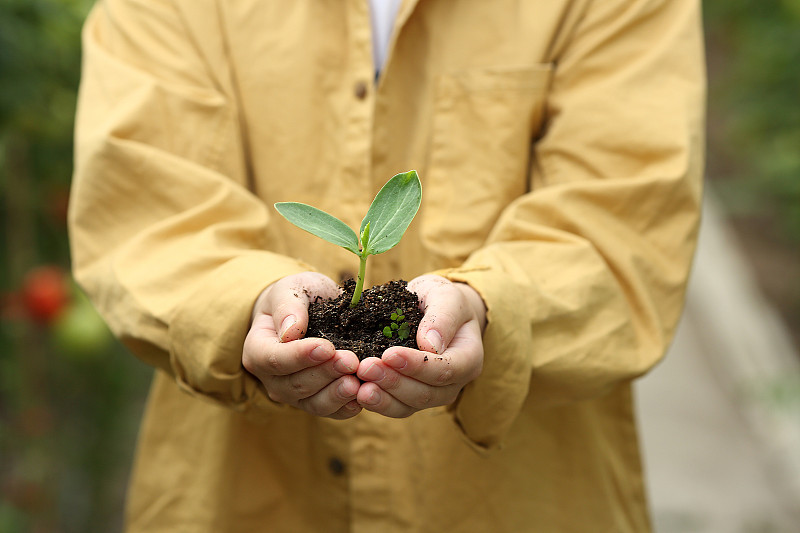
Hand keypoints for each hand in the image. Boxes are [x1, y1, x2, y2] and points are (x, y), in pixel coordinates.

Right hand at [242, 272, 361, 419]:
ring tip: (357, 383)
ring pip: (313, 403)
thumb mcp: (291, 289)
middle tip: (351, 361)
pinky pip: (331, 412)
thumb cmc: (297, 298)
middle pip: (296, 384)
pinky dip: (346, 407)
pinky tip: (362, 397)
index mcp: (257, 350)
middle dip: (325, 373)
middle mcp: (272, 379)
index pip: (274, 359)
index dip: (300, 356)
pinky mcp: (316, 402)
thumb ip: (289, 306)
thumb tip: (291, 330)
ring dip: (336, 394)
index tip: (326, 347)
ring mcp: (294, 395)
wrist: (309, 312)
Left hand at [356, 274, 485, 417]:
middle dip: (394, 382)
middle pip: (427, 393)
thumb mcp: (444, 295)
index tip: (389, 354)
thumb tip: (430, 344)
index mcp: (468, 358)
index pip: (446, 369)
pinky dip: (377, 402)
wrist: (429, 308)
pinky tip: (356, 392)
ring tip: (359, 387)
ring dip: (383, 398)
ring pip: (409, 406)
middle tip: (365, 368)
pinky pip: (395, 407)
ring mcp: (432, 394)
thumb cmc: (439, 299)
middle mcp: (453, 383)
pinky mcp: (410, 398)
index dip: (418, 365)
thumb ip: (442, 316)